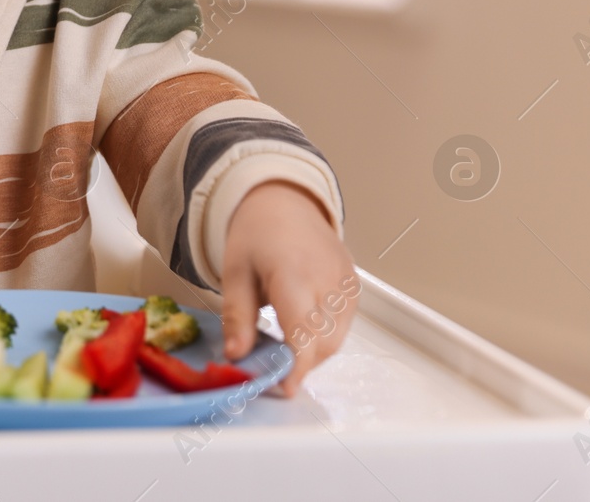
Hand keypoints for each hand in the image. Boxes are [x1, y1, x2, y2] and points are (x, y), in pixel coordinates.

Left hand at [220, 180, 357, 396]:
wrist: (284, 202)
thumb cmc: (256, 235)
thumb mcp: (234, 273)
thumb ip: (237, 317)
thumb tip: (237, 356)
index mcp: (294, 273)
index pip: (303, 331)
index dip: (297, 365)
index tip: (284, 388)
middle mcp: (328, 279)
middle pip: (323, 343)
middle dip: (299, 363)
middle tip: (272, 367)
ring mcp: (346, 283)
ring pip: (336, 339)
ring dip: (311, 352)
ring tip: (283, 344)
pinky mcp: (355, 287)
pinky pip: (344, 325)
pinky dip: (323, 336)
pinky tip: (301, 326)